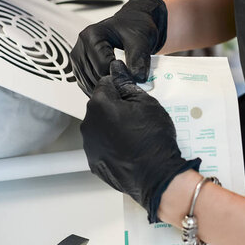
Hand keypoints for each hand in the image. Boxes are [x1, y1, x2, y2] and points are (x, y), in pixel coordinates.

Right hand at [70, 0, 166, 95]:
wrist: (131, 28)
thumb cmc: (133, 29)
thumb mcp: (141, 41)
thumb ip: (139, 59)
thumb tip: (138, 78)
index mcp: (91, 36)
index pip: (103, 67)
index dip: (120, 75)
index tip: (134, 75)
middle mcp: (79, 48)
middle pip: (95, 78)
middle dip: (114, 82)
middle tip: (131, 80)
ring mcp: (77, 60)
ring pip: (90, 85)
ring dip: (109, 88)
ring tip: (124, 80)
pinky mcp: (79, 70)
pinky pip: (88, 87)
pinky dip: (103, 89)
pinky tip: (116, 84)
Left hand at [81, 60, 200, 222]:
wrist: (156, 176)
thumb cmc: (153, 138)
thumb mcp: (147, 103)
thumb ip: (127, 84)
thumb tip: (116, 68)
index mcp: (99, 104)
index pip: (106, 83)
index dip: (121, 88)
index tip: (133, 97)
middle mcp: (88, 123)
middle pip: (100, 106)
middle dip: (115, 108)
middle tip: (137, 118)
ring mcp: (89, 144)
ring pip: (99, 126)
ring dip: (112, 127)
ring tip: (134, 136)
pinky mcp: (93, 161)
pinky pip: (101, 145)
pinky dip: (111, 145)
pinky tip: (128, 149)